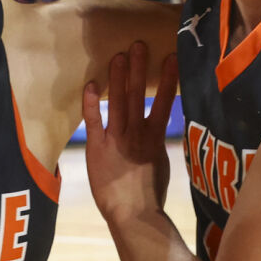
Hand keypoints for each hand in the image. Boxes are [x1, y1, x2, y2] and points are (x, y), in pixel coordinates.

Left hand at [81, 42, 178, 221]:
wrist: (133, 215)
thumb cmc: (148, 196)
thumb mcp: (160, 166)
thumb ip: (156, 146)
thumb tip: (157, 134)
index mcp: (155, 138)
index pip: (164, 102)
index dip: (167, 79)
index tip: (171, 57)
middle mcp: (137, 134)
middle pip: (139, 95)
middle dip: (138, 69)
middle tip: (138, 44)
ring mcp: (116, 139)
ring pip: (119, 102)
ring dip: (118, 78)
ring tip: (119, 55)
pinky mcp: (97, 148)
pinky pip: (94, 122)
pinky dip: (91, 103)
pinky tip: (90, 84)